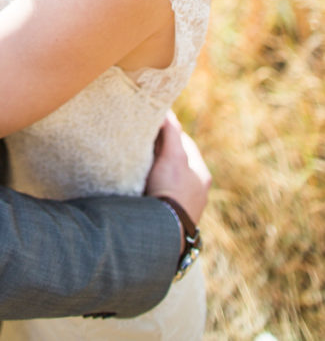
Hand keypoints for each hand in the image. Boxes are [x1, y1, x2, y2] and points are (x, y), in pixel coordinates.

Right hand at [145, 111, 209, 229]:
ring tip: (141, 167)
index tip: (154, 127)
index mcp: (202, 174)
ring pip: (170, 180)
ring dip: (158, 173)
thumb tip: (167, 111)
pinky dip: (154, 189)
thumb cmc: (171, 190)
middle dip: (162, 154)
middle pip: (177, 163)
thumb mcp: (172, 155)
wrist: (164, 231)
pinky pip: (163, 196)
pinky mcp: (172, 218)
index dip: (169, 133)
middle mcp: (197, 190)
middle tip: (144, 146)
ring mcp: (185, 205)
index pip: (185, 144)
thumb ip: (171, 132)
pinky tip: (142, 188)